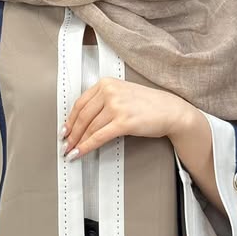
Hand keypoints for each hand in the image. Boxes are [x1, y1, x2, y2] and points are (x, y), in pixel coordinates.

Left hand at [59, 78, 192, 159]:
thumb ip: (104, 100)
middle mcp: (110, 92)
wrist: (171, 110)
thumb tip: (84, 120)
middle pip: (82, 116)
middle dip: (71, 133)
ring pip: (89, 128)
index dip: (70, 119)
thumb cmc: (149, 104)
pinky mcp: (123, 122)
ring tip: (72, 151)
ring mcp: (116, 106)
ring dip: (78, 142)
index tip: (65, 130)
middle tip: (65, 144)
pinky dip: (86, 146)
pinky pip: (98, 136)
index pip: (80, 103)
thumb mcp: (123, 93)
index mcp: (107, 83)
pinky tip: (80, 152)